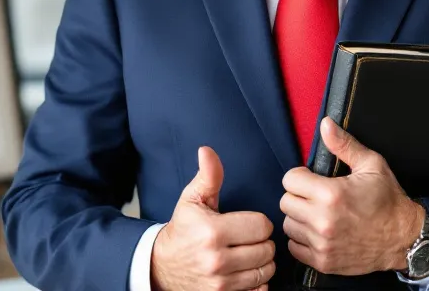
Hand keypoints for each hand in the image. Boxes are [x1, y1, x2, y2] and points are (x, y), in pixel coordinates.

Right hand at [152, 146, 276, 290]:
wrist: (161, 267)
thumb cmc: (182, 231)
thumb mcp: (192, 200)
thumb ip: (208, 176)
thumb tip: (207, 151)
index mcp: (212, 231)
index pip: (261, 226)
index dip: (258, 222)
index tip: (247, 224)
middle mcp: (217, 259)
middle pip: (267, 249)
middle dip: (262, 242)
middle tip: (248, 239)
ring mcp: (221, 283)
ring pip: (266, 270)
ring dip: (262, 263)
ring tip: (248, 255)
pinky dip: (257, 283)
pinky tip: (246, 273)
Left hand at [280, 118, 425, 275]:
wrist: (404, 238)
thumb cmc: (389, 201)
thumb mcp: (371, 165)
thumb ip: (344, 144)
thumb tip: (325, 125)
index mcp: (331, 194)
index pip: (289, 180)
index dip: (300, 176)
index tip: (311, 179)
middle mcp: (323, 221)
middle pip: (285, 202)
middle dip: (298, 196)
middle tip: (315, 196)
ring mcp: (322, 244)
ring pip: (288, 225)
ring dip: (299, 218)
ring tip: (317, 214)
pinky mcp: (323, 262)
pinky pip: (294, 247)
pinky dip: (302, 240)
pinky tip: (318, 232)